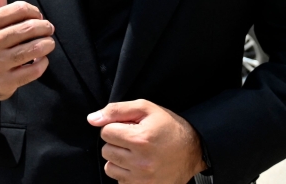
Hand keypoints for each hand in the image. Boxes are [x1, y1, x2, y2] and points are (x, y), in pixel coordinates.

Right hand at [0, 0, 55, 101]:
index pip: (20, 9)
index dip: (35, 11)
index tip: (37, 15)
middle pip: (30, 28)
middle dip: (45, 27)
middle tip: (47, 29)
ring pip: (35, 49)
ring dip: (48, 44)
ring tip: (47, 43)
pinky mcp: (7, 82)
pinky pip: (35, 69)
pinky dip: (43, 63)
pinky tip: (40, 59)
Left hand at [88, 100, 205, 182]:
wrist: (194, 150)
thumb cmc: (169, 126)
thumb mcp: (146, 108)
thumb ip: (116, 110)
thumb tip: (92, 119)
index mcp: (140, 139)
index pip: (106, 132)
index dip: (115, 126)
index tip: (128, 127)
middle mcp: (140, 162)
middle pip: (106, 150)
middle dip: (116, 142)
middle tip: (133, 139)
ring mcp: (142, 179)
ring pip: (110, 167)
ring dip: (118, 159)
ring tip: (135, 152)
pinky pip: (119, 181)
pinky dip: (125, 173)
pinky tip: (138, 165)